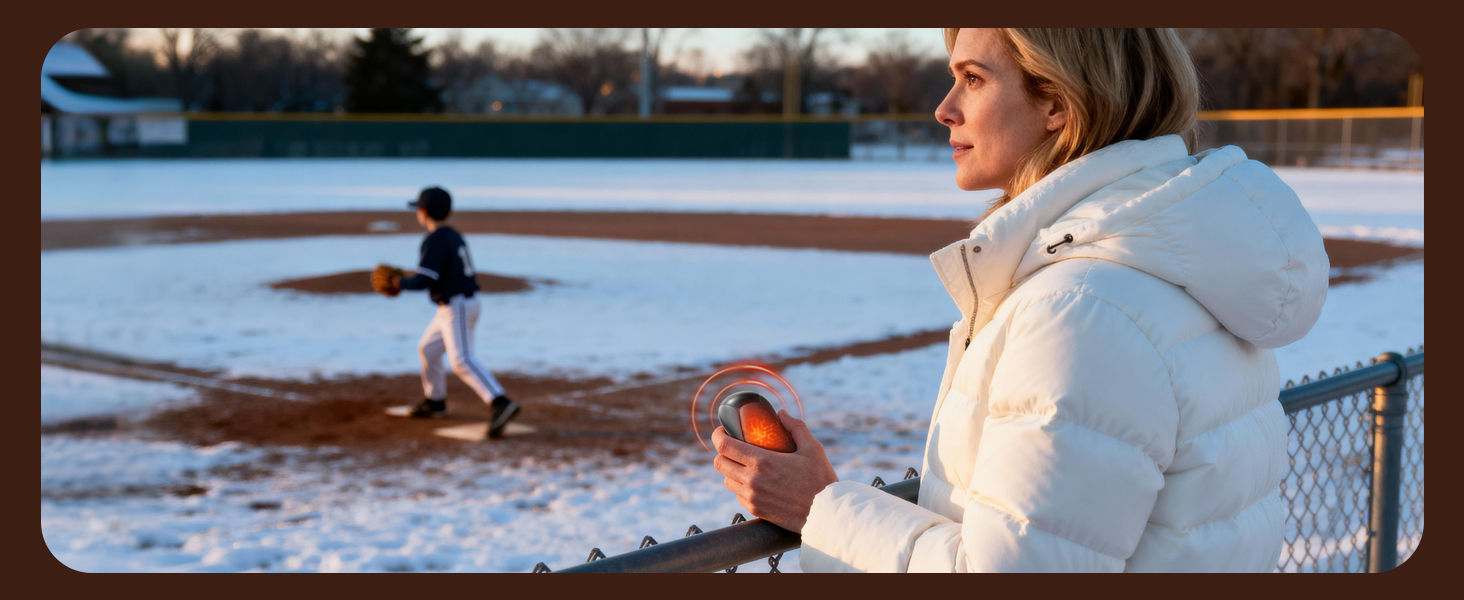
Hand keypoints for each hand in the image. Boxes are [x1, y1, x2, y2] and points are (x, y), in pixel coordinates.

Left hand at [712, 410, 837, 532]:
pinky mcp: (756, 511)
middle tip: (732, 447)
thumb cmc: (821, 480)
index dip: (718, 436)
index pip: (725, 446)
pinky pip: (738, 496)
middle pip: (719, 464)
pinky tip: (754, 482)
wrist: (827, 514)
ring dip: (731, 470)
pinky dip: (741, 487)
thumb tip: (781, 414)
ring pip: (727, 481)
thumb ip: (796, 427)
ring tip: (743, 465)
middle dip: (722, 452)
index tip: (722, 431)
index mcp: (762, 462)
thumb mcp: (813, 448)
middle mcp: (752, 480)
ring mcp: (752, 498)